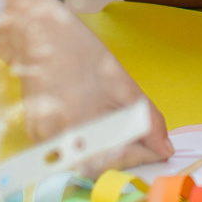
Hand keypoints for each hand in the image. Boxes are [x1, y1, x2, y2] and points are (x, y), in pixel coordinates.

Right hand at [0, 0, 173, 168]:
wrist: (38, 33)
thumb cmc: (81, 52)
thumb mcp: (122, 83)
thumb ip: (147, 121)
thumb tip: (165, 150)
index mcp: (80, 125)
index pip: (117, 161)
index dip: (142, 156)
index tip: (159, 149)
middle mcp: (57, 139)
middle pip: (99, 167)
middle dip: (124, 156)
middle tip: (142, 140)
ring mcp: (42, 140)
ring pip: (83, 162)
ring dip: (106, 152)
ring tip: (118, 127)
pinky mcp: (35, 136)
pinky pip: (68, 152)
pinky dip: (87, 145)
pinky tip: (95, 122)